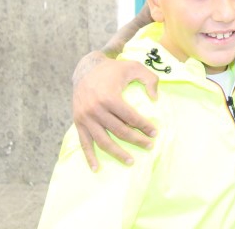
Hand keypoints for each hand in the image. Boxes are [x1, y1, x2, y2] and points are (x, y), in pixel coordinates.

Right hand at [72, 54, 158, 170]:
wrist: (86, 68)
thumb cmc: (113, 69)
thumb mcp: (134, 66)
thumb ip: (149, 79)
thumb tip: (156, 99)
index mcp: (109, 97)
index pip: (130, 117)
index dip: (144, 126)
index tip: (154, 133)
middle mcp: (96, 109)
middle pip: (119, 131)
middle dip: (136, 140)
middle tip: (149, 146)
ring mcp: (86, 118)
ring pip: (103, 141)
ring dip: (117, 153)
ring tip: (131, 161)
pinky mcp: (78, 122)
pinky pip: (84, 143)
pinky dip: (89, 157)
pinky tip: (96, 168)